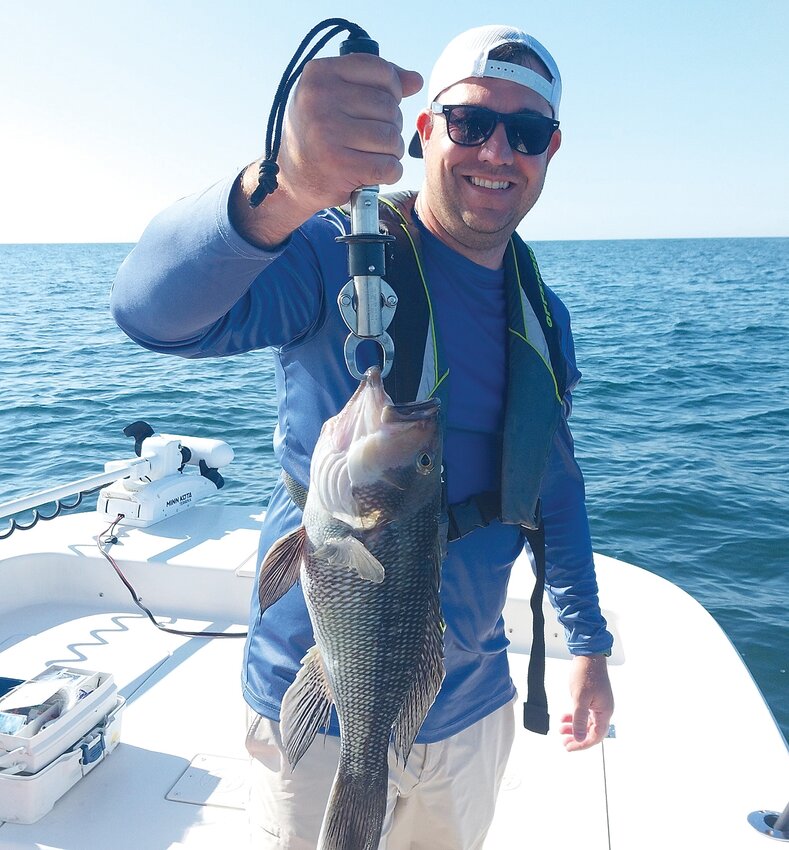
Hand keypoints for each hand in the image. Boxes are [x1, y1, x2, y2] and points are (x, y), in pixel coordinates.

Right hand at [280, 53, 422, 207]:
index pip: (381, 70)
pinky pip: (388, 166)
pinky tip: (375, 172)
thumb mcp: (334, 96)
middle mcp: (319, 99)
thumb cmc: (318, 132)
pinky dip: (390, 172)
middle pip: (389, 107)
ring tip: (374, 154)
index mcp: (319, 73)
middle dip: (392, 125)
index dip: (393, 89)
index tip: (383, 105)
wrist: (291, 178)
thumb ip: (374, 83)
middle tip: (375, 137)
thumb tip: (415, 80)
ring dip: (393, 150)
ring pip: (392, 138)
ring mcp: (327, 133)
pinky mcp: (339, 166)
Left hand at [560, 654, 613, 751]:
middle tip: (564, 742)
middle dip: (577, 738)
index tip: (570, 747)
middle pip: (591, 731)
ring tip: (561, 730)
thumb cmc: (586, 673)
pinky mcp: (593, 698)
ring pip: (586, 722)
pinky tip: (564, 717)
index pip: (596, 736)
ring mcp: (598, 704)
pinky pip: (584, 713)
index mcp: (604, 711)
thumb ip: (579, 719)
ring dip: (574, 727)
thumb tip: (579, 737)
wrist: (588, 656)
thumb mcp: (580, 698)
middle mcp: (603, 710)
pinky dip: (574, 717)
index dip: (582, 744)